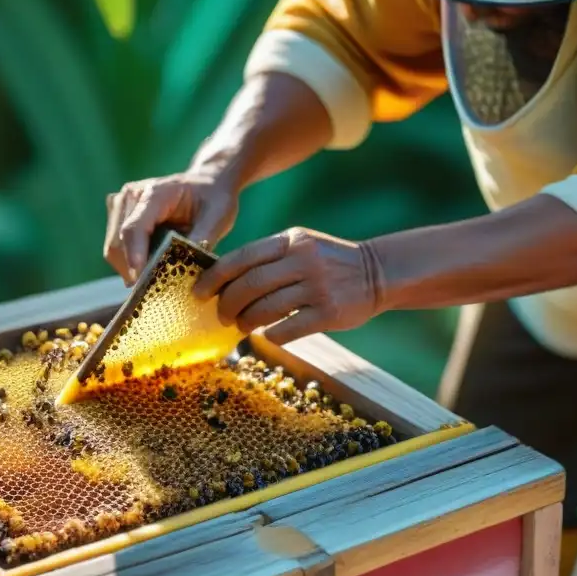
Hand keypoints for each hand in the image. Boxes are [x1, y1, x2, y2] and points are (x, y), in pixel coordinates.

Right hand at [104, 172, 238, 284]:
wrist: (207, 183)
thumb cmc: (214, 199)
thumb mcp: (218, 217)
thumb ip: (202, 240)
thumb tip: (187, 269)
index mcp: (155, 193)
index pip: (134, 228)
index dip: (134, 256)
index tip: (139, 280)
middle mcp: (131, 195)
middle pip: (117, 241)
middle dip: (131, 269)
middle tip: (153, 289)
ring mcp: (122, 205)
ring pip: (113, 248)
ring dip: (129, 268)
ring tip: (153, 279)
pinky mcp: (119, 216)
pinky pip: (116, 248)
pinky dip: (129, 263)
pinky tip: (148, 269)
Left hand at [193, 227, 383, 344]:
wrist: (377, 272)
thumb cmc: (327, 263)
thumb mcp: (299, 246)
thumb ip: (267, 258)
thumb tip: (223, 280)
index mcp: (290, 241)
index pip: (242, 257)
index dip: (215, 276)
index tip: (199, 291)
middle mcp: (303, 260)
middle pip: (249, 285)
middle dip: (227, 304)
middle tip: (221, 316)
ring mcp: (318, 287)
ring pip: (265, 308)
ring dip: (246, 322)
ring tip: (242, 326)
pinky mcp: (330, 312)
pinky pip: (288, 328)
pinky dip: (271, 334)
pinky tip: (269, 334)